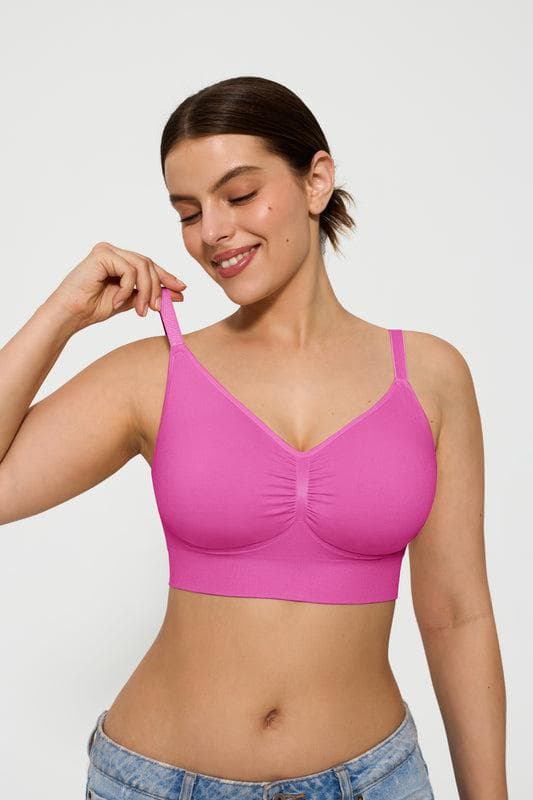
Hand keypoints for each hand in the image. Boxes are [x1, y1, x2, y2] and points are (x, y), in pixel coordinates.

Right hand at [45, 241, 186, 329]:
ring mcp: (107, 251)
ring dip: (146, 291)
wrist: (71, 314)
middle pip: (148, 264)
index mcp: (118, 260)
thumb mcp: (129, 300)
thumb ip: (149, 294)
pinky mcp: (102, 254)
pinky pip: (128, 271)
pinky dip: (128, 289)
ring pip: (141, 266)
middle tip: (158, 308)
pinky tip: (117, 301)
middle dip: (157, 287)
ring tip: (141, 310)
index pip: (148, 265)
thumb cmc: (93, 308)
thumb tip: (178, 294)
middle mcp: (113, 252)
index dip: (166, 277)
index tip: (181, 290)